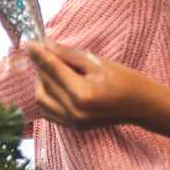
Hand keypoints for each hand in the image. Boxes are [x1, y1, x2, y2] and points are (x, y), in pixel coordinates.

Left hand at [25, 39, 169, 136]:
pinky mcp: (72, 127)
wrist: (141, 106)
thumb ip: (68, 54)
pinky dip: (46, 95)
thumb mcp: (97, 62)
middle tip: (42, 51)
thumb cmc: (124, 79)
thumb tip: (45, 44)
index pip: (52, 69)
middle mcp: (74, 111)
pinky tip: (54, 84)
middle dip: (40, 66)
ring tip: (50, 68)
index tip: (28, 42)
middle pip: (44, 84)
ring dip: (40, 81)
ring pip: (41, 99)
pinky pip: (47, 110)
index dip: (38, 54)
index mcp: (83, 93)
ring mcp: (72, 122)